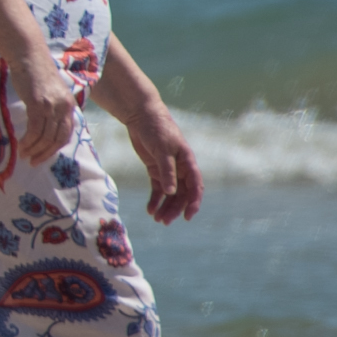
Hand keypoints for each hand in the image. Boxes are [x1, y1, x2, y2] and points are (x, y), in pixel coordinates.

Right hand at [11, 51, 80, 166]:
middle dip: (44, 153)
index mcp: (69, 105)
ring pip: (45, 136)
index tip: (43, 156)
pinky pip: (35, 129)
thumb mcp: (50, 92)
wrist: (29, 55)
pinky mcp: (39, 104)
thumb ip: (51, 107)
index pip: (66, 134)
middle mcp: (64, 107)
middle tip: (32, 162)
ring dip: (34, 149)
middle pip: (57, 138)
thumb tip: (44, 125)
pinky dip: (28, 140)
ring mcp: (52, 106)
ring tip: (23, 154)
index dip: (55, 148)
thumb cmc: (35, 72)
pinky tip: (21, 144)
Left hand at [110, 100, 206, 222]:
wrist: (141, 115)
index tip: (188, 216)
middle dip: (175, 209)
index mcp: (187, 162)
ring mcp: (168, 169)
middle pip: (181, 194)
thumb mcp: (161, 149)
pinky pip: (158, 188)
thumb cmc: (155, 128)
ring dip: (165, 207)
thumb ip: (167, 171)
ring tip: (157, 219)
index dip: (194, 202)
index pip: (195, 186)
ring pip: (170, 194)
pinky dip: (155, 199)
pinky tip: (150, 210)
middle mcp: (180, 168)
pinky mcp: (155, 169)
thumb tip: (171, 192)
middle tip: (165, 222)